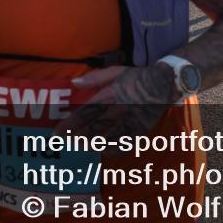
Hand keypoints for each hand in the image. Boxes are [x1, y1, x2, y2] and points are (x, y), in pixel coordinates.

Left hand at [53, 64, 180, 140]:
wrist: (165, 84)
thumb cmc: (138, 77)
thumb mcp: (116, 71)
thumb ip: (95, 78)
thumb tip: (74, 83)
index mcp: (111, 96)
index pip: (85, 113)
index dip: (69, 125)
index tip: (57, 132)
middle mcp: (118, 111)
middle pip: (92, 129)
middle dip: (75, 137)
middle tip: (63, 141)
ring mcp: (129, 123)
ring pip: (105, 139)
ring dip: (89, 144)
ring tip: (78, 145)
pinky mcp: (139, 131)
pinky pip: (121, 145)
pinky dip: (109, 149)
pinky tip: (100, 150)